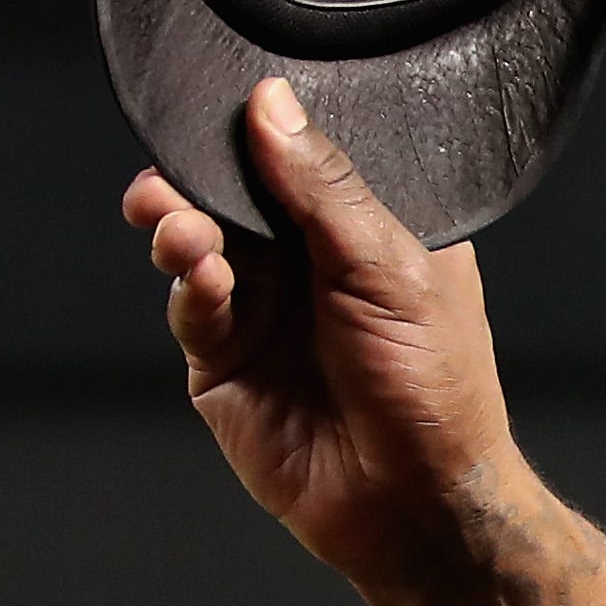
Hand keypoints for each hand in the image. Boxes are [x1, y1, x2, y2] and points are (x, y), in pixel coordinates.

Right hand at [131, 81, 520, 589]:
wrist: (415, 501)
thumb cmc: (435, 387)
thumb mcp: (391, 268)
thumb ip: (325, 189)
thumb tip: (272, 104)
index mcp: (365, 229)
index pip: (299, 159)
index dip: (258, 133)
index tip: (218, 105)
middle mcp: (308, 263)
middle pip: (233, 195)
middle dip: (195, 177)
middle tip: (170, 170)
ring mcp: (263, 310)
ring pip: (200, 245)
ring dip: (181, 227)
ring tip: (181, 229)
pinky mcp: (225, 361)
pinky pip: (193, 308)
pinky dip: (190, 287)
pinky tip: (202, 279)